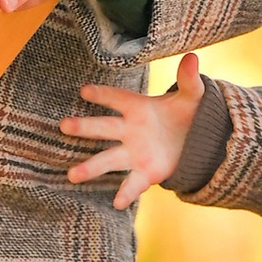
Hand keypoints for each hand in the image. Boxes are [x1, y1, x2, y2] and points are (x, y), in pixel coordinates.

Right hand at [61, 54, 203, 210]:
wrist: (197, 140)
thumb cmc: (188, 114)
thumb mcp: (192, 96)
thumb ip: (189, 80)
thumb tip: (192, 58)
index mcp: (139, 108)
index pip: (118, 99)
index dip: (103, 95)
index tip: (84, 91)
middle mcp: (131, 131)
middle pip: (105, 128)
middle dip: (84, 127)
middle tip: (64, 125)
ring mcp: (135, 153)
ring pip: (109, 159)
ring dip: (91, 167)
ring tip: (72, 175)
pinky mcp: (145, 173)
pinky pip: (132, 184)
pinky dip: (126, 193)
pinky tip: (118, 203)